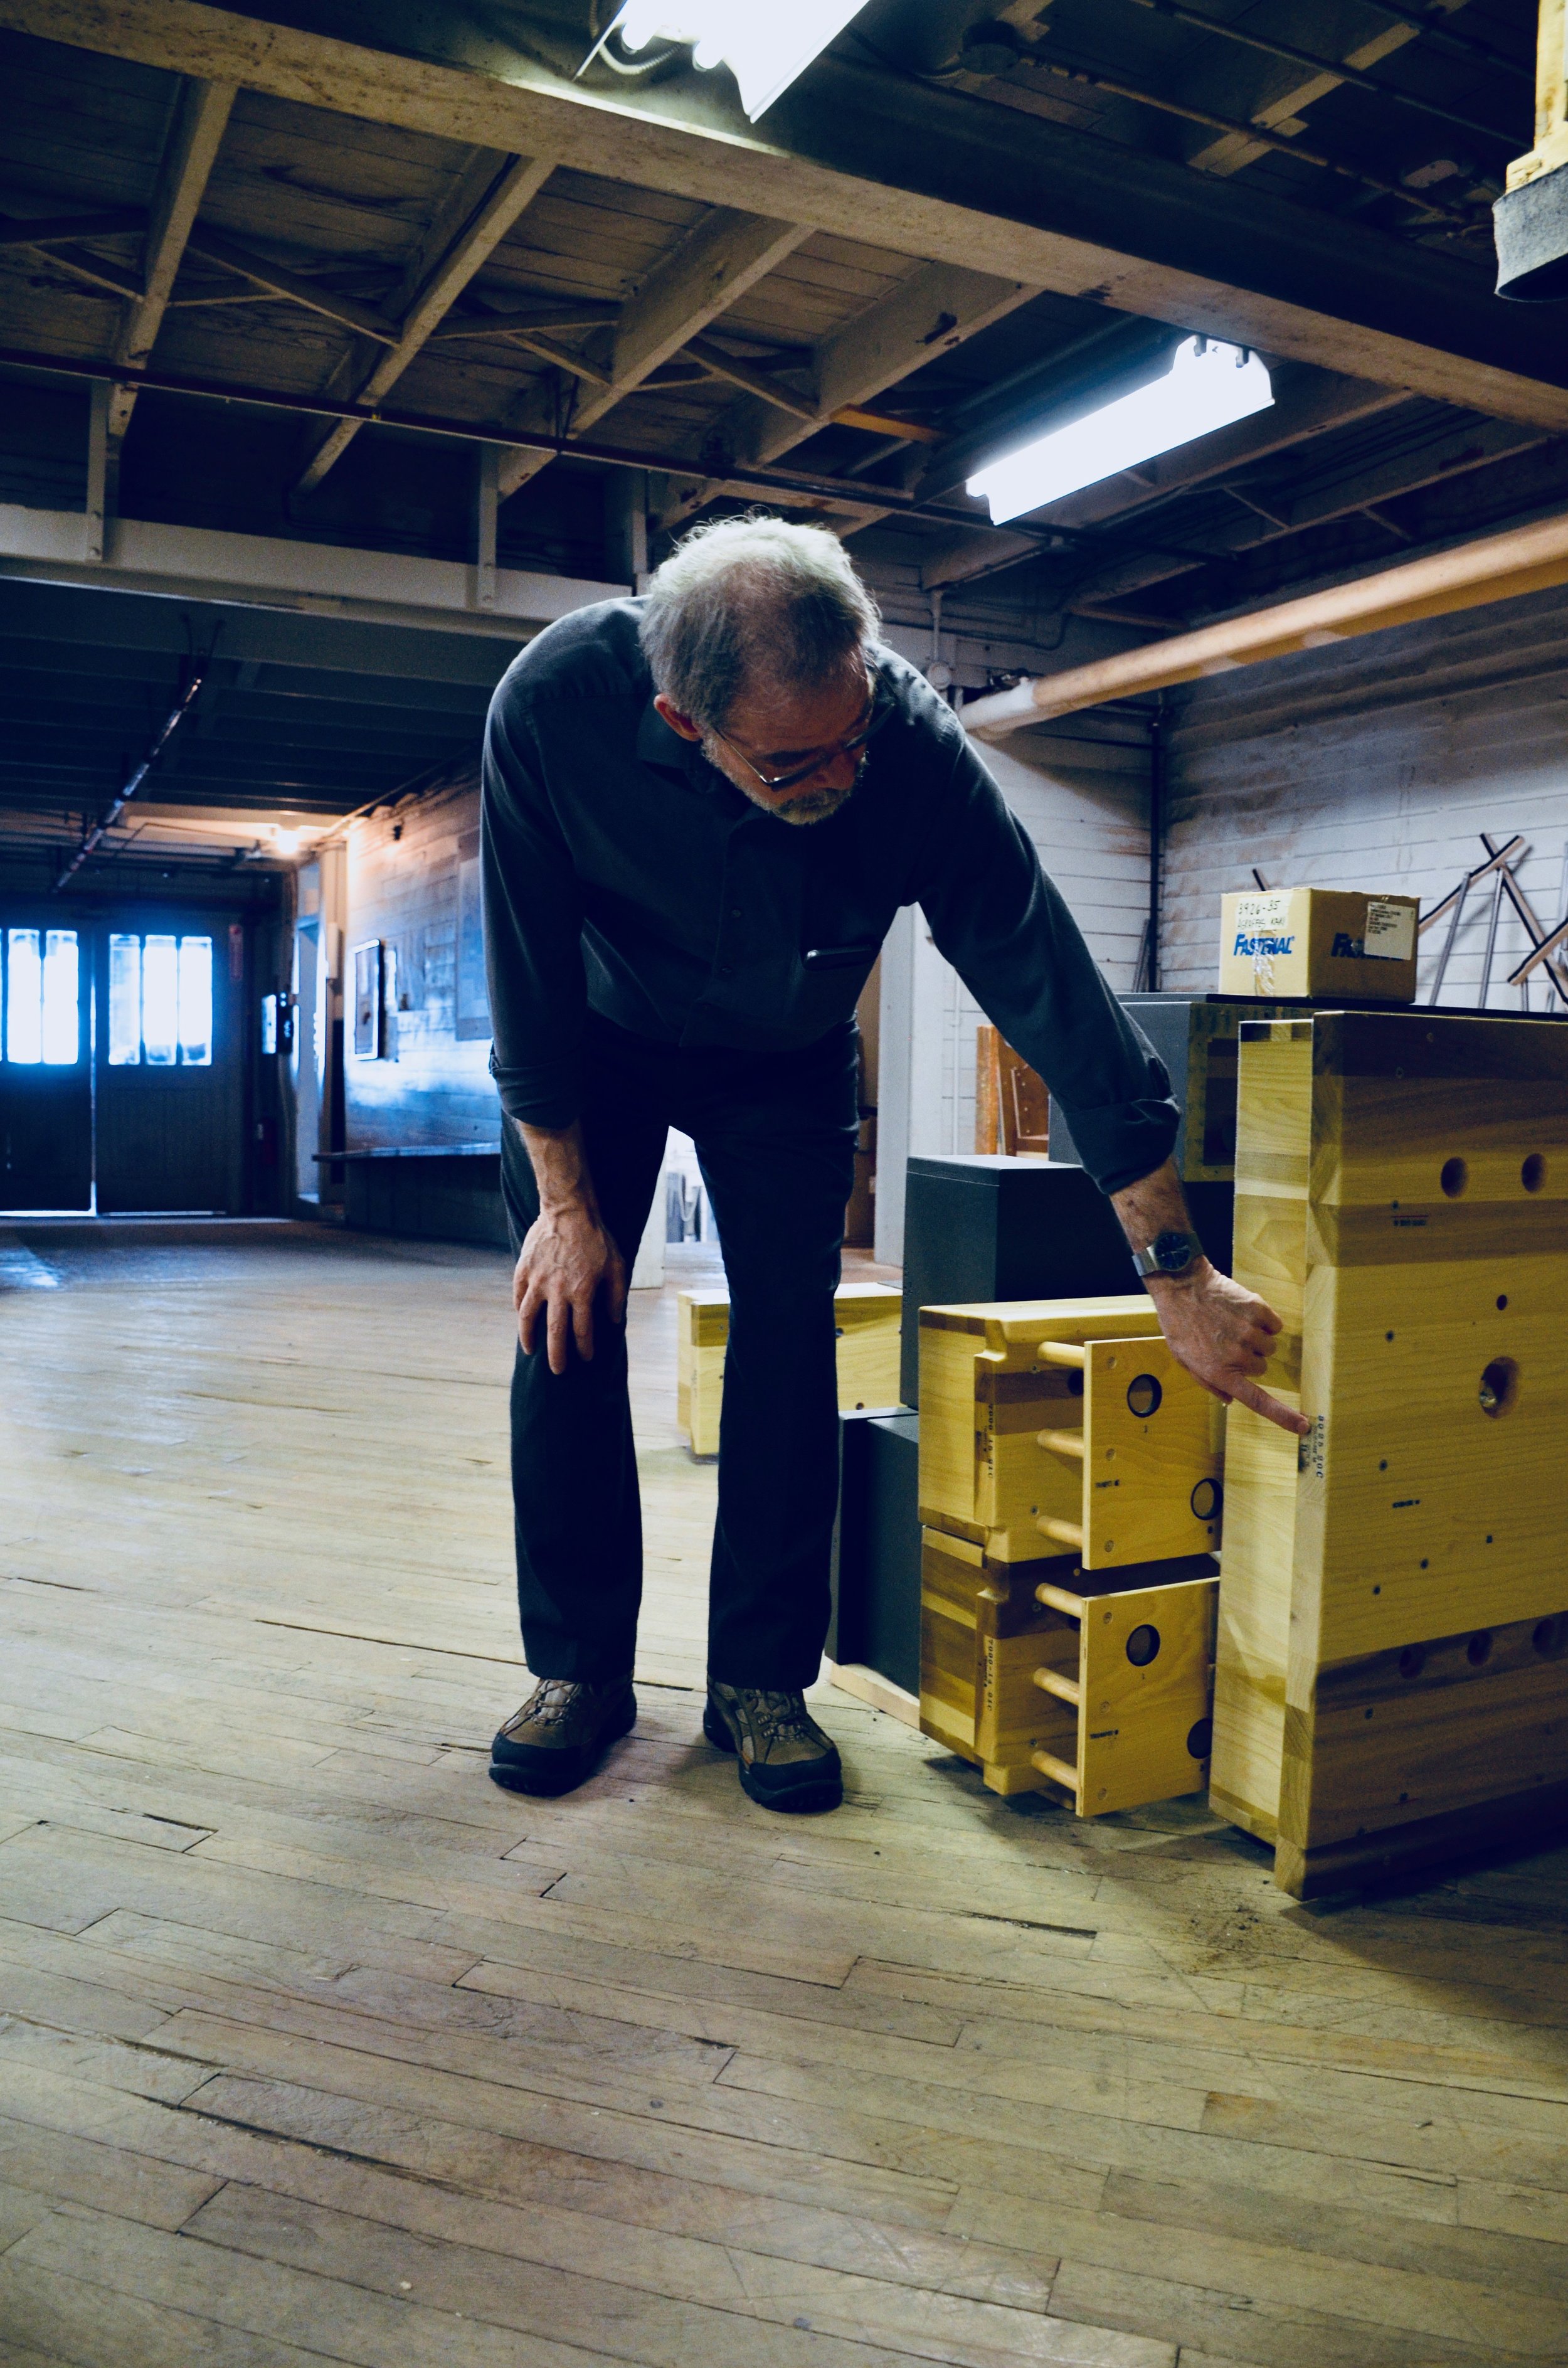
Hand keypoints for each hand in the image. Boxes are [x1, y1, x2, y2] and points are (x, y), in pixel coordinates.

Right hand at [513, 1202, 625, 1373]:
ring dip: (529, 1336)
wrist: (569, 1210)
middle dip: (556, 1354)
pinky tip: (522, 1318)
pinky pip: (518, 1296)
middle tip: (557, 1370)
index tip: (585, 1358)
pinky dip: (519, 1310)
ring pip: (528, 1317)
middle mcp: (557, 1291)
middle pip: (555, 1331)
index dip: (584, 1347)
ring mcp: (537, 1281)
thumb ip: (617, 1296)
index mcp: (582, 1292)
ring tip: (530, 1350)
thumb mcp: (617, 1266)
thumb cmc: (597, 1239)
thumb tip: (615, 1321)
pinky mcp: (524, 1270)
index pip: (582, 1330)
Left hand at [1144, 1261, 1308, 1437]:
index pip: (1258, 1401)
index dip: (1283, 1416)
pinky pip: (1275, 1325)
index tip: (1303, 1426)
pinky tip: (1243, 1312)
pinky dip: (1264, 1321)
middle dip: (1249, 1358)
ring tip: (1232, 1324)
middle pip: (1261, 1367)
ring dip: (1256, 1338)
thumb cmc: (1180, 1324)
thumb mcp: (1185, 1360)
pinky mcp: (1258, 1310)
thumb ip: (1209, 1383)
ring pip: (1269, 1346)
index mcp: (1220, 1373)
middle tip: (1227, 1340)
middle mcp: (1238, 1357)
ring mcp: (1250, 1333)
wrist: (1181, 1286)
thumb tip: (1231, 1400)